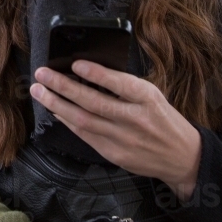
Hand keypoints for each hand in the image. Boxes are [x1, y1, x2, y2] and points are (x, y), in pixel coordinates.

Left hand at [29, 60, 201, 201]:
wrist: (182, 157)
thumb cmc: (163, 119)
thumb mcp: (152, 95)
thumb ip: (124, 85)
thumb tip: (89, 71)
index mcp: (148, 99)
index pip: (120, 84)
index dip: (97, 74)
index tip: (75, 64)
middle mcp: (135, 120)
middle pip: (94, 103)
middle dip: (63, 87)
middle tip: (43, 74)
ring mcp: (123, 140)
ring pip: (83, 120)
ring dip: (56, 104)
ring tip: (39, 90)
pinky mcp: (114, 154)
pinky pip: (84, 135)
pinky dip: (66, 121)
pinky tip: (53, 109)